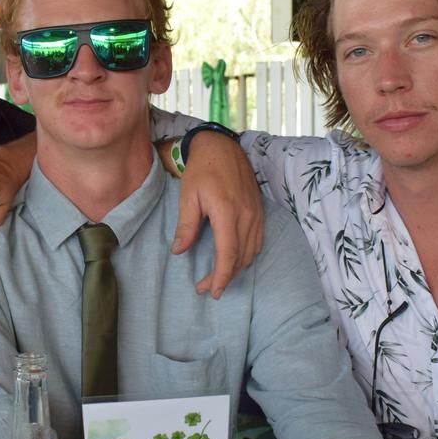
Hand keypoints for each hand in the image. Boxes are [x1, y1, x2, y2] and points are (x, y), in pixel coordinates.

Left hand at [173, 132, 262, 298]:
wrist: (222, 146)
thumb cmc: (202, 169)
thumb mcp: (188, 196)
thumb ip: (186, 225)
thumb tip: (178, 251)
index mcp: (227, 212)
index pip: (228, 253)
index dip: (221, 276)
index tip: (212, 291)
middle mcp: (247, 215)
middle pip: (240, 257)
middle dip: (225, 277)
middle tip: (206, 287)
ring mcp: (256, 213)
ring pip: (251, 251)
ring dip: (236, 268)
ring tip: (218, 277)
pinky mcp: (259, 211)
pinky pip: (257, 240)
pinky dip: (247, 255)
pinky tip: (234, 259)